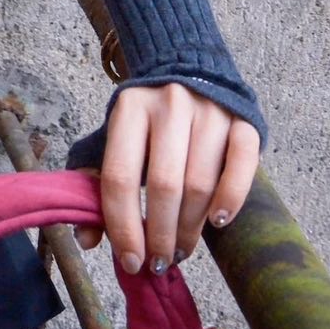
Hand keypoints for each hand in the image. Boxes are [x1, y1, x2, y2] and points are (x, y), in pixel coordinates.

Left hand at [72, 82, 260, 269]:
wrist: (188, 67)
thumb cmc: (146, 117)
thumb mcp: (111, 138)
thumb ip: (94, 183)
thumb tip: (86, 239)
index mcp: (129, 108)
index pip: (120, 178)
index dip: (124, 227)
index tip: (130, 261)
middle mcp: (170, 105)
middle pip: (164, 186)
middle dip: (160, 235)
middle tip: (158, 262)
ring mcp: (210, 111)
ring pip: (201, 183)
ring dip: (190, 228)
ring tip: (181, 250)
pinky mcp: (243, 120)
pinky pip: (242, 166)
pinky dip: (231, 199)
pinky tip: (217, 222)